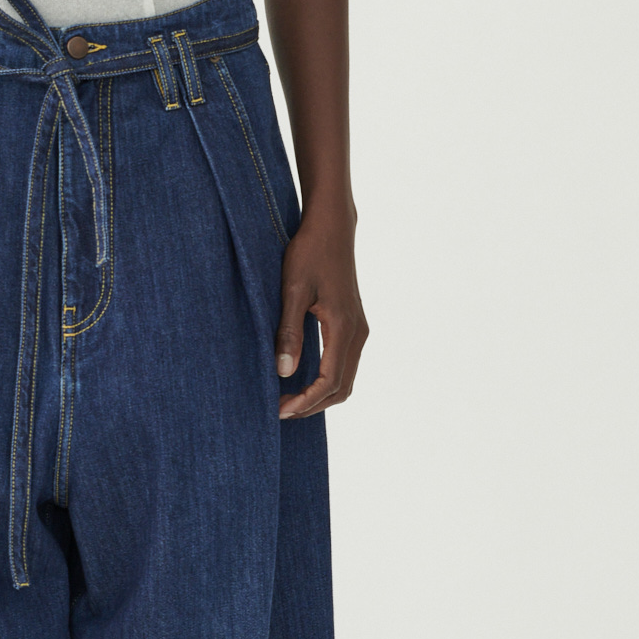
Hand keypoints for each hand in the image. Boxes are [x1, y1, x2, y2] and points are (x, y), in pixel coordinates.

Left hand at [276, 207, 367, 418]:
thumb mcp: (292, 291)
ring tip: (288, 399)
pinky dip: (326, 380)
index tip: (280, 410)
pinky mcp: (353, 324)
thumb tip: (284, 372)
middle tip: (280, 410)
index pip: (330, 381)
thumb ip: (289, 332)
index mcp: (343, 327)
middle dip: (313, 405)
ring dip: (319, 395)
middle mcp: (357, 332)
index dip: (306, 402)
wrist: (331, 227)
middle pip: (342, 387)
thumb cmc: (309, 253)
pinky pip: (344, 363)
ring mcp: (358, 328)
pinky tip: (301, 378)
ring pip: (345, 378)